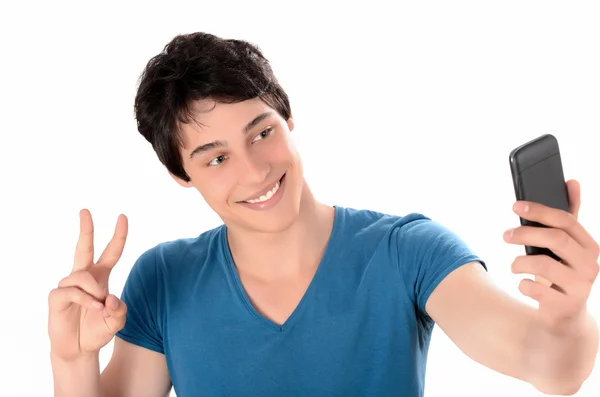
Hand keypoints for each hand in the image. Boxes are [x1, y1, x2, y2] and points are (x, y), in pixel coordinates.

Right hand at [48, 209, 128, 361]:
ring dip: (95, 291)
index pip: (111, 251)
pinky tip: (95, 307)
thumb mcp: (117, 321)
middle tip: (85, 210)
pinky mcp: (57, 297)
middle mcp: (84, 277)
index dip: (118, 235)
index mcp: (101, 276)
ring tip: (100, 305)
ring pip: (83, 276)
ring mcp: (69, 285)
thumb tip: (109, 297)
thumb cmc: (97, 330)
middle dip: (86, 228)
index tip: (123, 217)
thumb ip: (120, 310)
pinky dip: (87, 300)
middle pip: (84, 247)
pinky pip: (73, 291)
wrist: (79, 349)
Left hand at [504, 180, 599, 332]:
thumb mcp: (565, 245)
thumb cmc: (561, 272)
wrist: (565, 316)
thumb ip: (569, 215)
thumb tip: (572, 181)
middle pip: (556, 239)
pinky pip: (534, 288)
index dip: (540, 211)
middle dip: (526, 234)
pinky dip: (523, 284)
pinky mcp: (565, 306)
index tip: (515, 206)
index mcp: (589, 246)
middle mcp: (590, 265)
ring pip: (543, 264)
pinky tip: (525, 285)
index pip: (566, 221)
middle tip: (505, 235)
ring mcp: (580, 287)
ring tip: (514, 266)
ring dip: (519, 262)